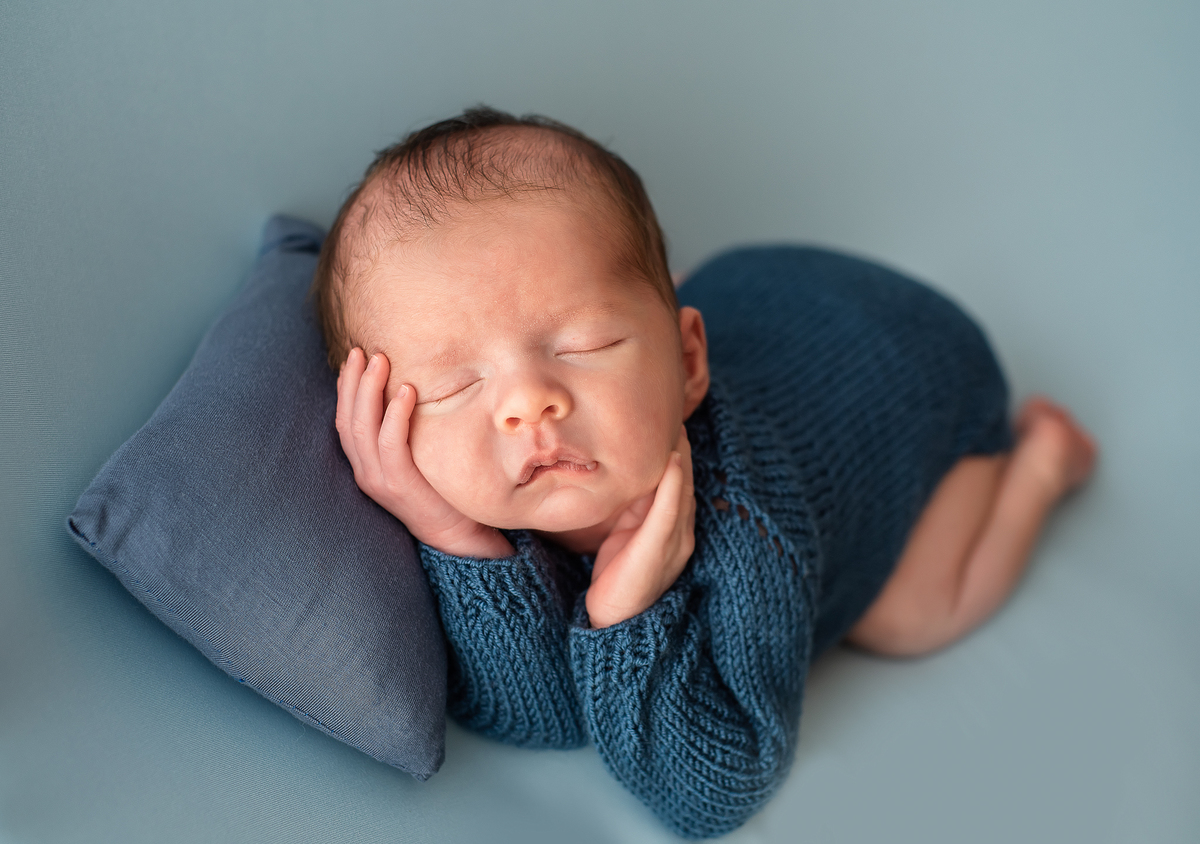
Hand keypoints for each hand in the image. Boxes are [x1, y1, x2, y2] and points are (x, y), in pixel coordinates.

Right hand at [336, 347, 513, 557]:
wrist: (458, 533)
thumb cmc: (441, 489)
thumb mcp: (417, 454)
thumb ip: (406, 430)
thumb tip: (411, 387)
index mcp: (365, 464)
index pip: (345, 420)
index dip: (346, 388)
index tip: (353, 359)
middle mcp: (365, 472)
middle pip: (348, 419)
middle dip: (353, 381)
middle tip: (363, 350)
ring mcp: (379, 480)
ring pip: (364, 427)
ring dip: (371, 389)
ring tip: (381, 360)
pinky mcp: (400, 485)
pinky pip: (391, 444)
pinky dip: (396, 415)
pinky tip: (407, 391)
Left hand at [586, 425, 695, 627]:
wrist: (612, 622)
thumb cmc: (615, 577)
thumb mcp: (623, 532)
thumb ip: (631, 507)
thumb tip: (623, 474)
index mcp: (672, 528)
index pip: (678, 481)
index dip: (676, 451)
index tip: (666, 420)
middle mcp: (681, 532)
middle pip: (685, 480)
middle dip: (681, 447)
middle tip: (673, 413)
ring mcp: (675, 542)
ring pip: (681, 490)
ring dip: (680, 458)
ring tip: (676, 427)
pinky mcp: (660, 551)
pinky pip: (670, 512)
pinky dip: (674, 485)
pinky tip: (673, 461)